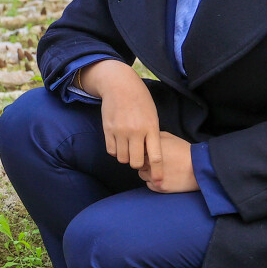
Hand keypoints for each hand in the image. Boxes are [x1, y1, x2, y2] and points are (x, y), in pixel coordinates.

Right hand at [83, 60, 163, 183]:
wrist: (120, 85)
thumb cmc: (140, 101)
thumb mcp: (152, 116)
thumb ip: (152, 134)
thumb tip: (151, 154)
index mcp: (151, 128)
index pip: (156, 157)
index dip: (158, 172)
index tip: (159, 182)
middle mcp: (135, 132)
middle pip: (136, 162)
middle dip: (138, 164)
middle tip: (139, 158)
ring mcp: (120, 131)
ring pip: (122, 158)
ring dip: (126, 157)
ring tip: (128, 149)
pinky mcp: (107, 130)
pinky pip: (111, 150)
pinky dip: (115, 151)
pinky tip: (119, 143)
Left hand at [139, 131, 199, 192]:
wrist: (199, 167)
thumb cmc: (185, 151)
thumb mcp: (170, 137)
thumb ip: (154, 137)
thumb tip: (144, 138)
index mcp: (150, 150)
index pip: (136, 151)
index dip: (141, 152)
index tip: (147, 152)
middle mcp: (149, 163)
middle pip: (137, 163)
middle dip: (144, 162)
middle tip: (154, 161)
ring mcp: (153, 176)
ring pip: (142, 174)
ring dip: (148, 172)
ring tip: (160, 169)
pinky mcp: (158, 187)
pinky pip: (149, 184)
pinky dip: (153, 181)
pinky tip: (163, 176)